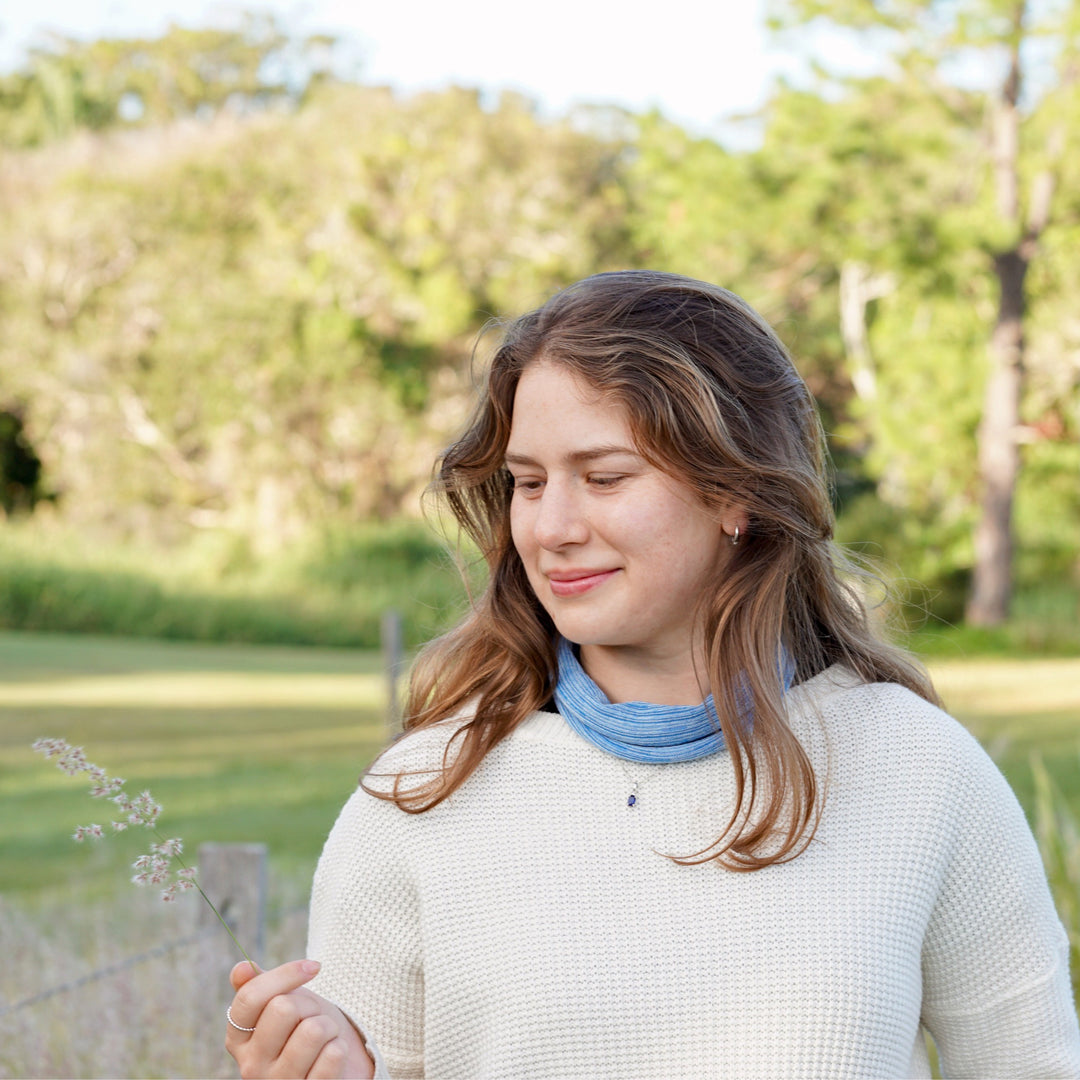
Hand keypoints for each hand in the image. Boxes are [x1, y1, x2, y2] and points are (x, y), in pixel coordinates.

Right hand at [225, 959, 374, 1078]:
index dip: (286, 974)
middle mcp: (251, 1066)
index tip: (313, 967)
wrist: (334, 1064)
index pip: (249, 997)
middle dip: (310, 1005)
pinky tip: (330, 1058)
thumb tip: (241, 968)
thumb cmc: (305, 1028)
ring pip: (312, 1031)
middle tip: (313, 1017)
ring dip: (328, 1027)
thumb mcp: (283, 1001)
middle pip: (283, 1009)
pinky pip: (333, 1056)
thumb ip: (259, 985)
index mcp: (238, 1040)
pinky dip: (339, 1049)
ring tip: (324, 1038)